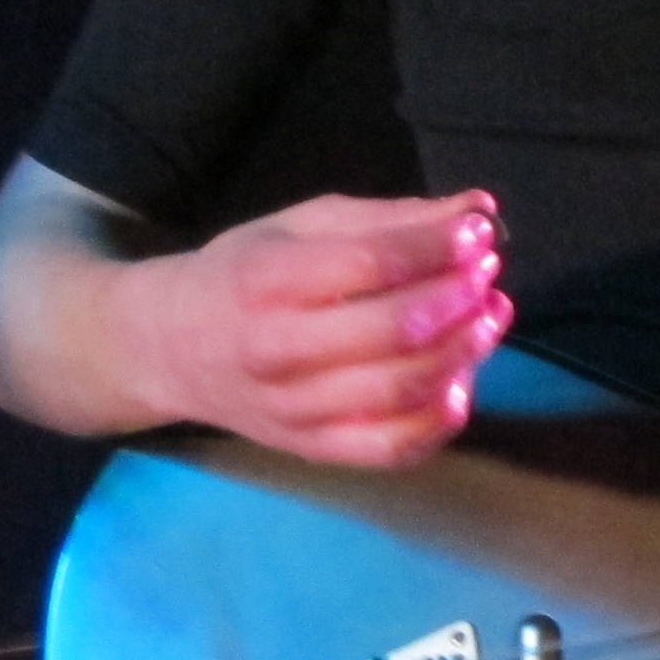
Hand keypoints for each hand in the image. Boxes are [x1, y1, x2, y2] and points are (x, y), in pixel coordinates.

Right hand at [127, 190, 510, 467]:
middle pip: (396, 331)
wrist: (167, 348)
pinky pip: (392, 448)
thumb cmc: (244, 274)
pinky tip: (463, 382)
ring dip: (466, 349)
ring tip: (491, 314)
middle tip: (487, 273)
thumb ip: (392, 218)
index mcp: (266, 281)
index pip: (373, 264)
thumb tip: (480, 210)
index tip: (477, 232)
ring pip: (403, 389)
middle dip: (459, 297)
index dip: (439, 247)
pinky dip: (441, 421)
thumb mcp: (303, 226)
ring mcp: (294, 410)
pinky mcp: (313, 449)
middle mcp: (277, 351)